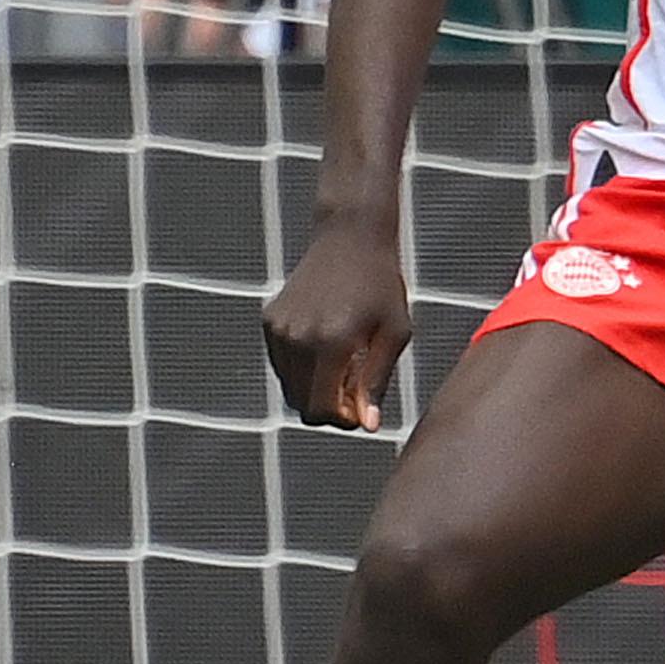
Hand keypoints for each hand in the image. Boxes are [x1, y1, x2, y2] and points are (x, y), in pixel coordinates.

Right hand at [265, 223, 418, 431]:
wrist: (350, 239)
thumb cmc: (381, 284)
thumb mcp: (395, 332)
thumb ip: (376, 381)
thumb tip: (367, 424)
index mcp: (331, 343)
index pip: (320, 410)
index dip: (341, 420)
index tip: (361, 411)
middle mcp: (297, 339)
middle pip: (302, 404)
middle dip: (329, 408)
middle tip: (356, 391)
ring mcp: (278, 330)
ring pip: (290, 386)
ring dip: (315, 388)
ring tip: (346, 363)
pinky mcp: (269, 321)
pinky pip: (282, 364)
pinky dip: (302, 367)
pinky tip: (328, 344)